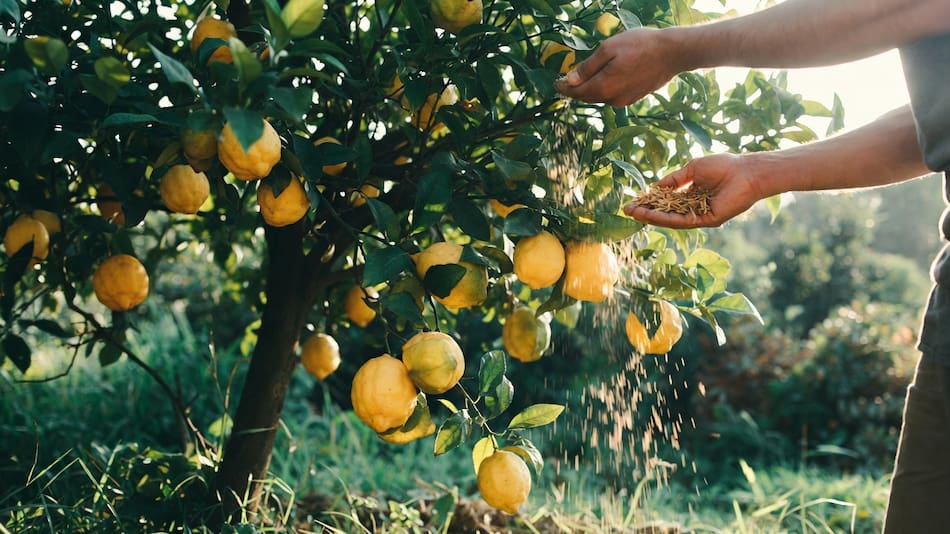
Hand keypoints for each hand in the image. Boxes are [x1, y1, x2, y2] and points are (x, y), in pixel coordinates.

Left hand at [553, 28, 686, 105]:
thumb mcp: (609, 48)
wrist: (673, 53)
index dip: (563, 88)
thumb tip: (570, 80)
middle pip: (587, 96)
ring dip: (591, 89)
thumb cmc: (640, 45)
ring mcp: (624, 100)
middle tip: (567, 80)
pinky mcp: (634, 98)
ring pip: (600, 97)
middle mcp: (612, 99)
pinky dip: (605, 89)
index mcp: (602, 87)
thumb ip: (588, 67)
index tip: (556, 83)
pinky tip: (606, 79)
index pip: (575, 92)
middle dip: (576, 89)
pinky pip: (613, 96)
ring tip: (585, 78)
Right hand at [623, 154, 766, 228]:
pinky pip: (682, 221)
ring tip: (635, 214)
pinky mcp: (706, 220)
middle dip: (646, 212)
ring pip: (671, 219)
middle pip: (666, 213)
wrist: (746, 172)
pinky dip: (666, 219)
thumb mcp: (692, 169)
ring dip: (652, 217)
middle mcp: (694, 207)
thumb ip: (675, 179)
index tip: (634, 201)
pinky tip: (652, 216)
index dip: (650, 201)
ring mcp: (700, 215)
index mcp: (692, 194)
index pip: (666, 201)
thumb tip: (656, 187)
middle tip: (628, 211)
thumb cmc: (724, 165)